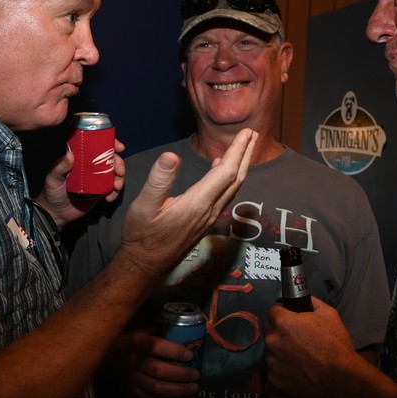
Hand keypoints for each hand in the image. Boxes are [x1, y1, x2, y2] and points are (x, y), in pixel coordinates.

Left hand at [36, 138, 125, 227]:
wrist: (56, 213)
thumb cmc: (52, 191)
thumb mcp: (53, 177)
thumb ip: (61, 167)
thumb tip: (70, 154)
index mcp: (81, 158)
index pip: (98, 146)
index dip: (110, 144)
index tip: (119, 147)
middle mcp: (91, 166)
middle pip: (111, 159)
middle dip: (119, 163)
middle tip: (119, 171)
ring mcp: (98, 179)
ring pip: (115, 174)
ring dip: (120, 178)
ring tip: (116, 186)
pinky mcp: (101, 191)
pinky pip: (113, 189)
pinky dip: (115, 193)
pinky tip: (109, 198)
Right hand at [109, 330, 200, 397]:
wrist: (106, 359)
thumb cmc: (131, 343)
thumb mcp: (143, 332)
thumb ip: (162, 333)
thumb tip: (187, 332)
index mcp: (138, 343)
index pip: (156, 347)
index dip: (174, 352)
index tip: (190, 355)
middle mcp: (134, 361)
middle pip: (159, 371)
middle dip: (181, 375)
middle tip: (197, 375)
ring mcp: (133, 379)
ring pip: (158, 389)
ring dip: (179, 391)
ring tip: (194, 389)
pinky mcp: (133, 393)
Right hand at [118, 128, 256, 281]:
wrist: (146, 263)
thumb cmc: (143, 235)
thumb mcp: (144, 205)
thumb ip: (159, 180)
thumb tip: (171, 156)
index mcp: (198, 203)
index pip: (226, 172)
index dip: (237, 151)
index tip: (246, 133)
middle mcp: (209, 210)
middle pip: (236, 179)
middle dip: (246, 155)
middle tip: (252, 134)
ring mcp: (209, 217)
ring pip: (232, 187)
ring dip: (241, 166)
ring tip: (244, 148)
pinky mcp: (205, 221)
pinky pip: (224, 195)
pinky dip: (229, 177)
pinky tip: (221, 168)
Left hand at [264, 297, 354, 397]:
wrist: (340, 378)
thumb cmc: (335, 344)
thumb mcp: (328, 313)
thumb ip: (310, 302)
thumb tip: (302, 299)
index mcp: (282, 322)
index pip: (272, 310)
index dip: (283, 312)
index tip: (291, 318)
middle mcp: (271, 341)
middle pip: (269, 330)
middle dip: (280, 331)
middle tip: (297, 338)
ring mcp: (271, 362)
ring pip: (270, 350)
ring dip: (280, 350)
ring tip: (298, 357)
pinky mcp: (273, 380)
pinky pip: (273, 370)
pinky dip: (281, 370)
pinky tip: (296, 371)